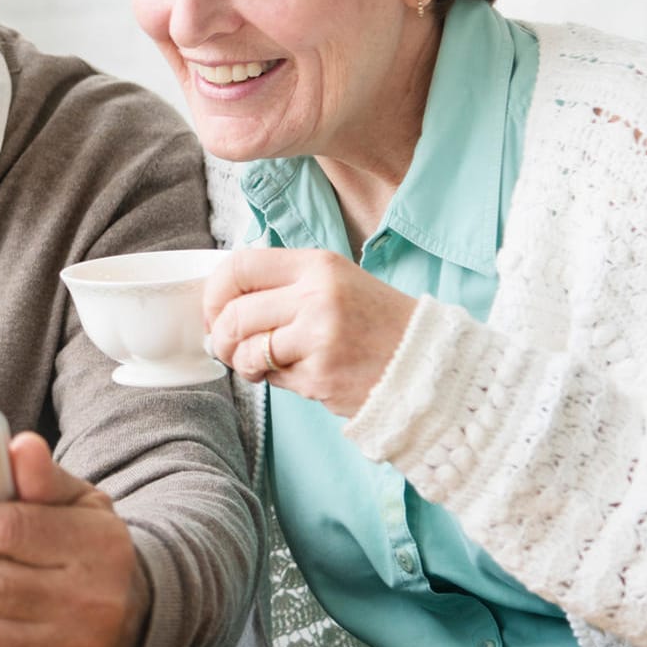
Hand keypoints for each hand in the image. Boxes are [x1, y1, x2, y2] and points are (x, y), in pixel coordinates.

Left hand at [204, 247, 418, 416]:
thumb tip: (221, 304)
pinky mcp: (322, 375)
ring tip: (261, 365)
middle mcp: (317, 295)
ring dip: (243, 363)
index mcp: (318, 265)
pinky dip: (277, 381)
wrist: (432, 366)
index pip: (239, 266)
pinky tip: (302, 375)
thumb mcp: (335, 284)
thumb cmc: (376, 324)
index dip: (214, 293)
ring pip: (247, 350)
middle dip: (223, 337)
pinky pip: (274, 378)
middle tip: (231, 349)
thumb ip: (283, 286)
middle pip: (234, 314)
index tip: (216, 312)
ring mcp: (320, 337)